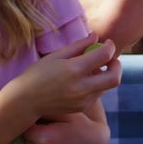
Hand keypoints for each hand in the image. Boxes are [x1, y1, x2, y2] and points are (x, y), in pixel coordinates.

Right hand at [6, 33, 120, 118]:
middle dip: (117, 65)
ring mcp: (82, 100)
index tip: (107, 43)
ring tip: (93, 68)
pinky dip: (97, 85)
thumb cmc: (37, 74)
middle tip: (111, 59)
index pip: (104, 56)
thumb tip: (96, 36)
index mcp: (74, 69)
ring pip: (107, 87)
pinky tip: (84, 80)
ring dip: (106, 75)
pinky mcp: (81, 108)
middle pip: (114, 77)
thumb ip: (78, 46)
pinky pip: (97, 95)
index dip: (110, 47)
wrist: (25, 101)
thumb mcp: (56, 56)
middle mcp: (81, 87)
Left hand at [23, 112, 109, 143]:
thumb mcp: (66, 111)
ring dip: (34, 136)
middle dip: (32, 126)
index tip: (38, 110)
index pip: (24, 124)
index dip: (31, 116)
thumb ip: (46, 107)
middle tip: (44, 119)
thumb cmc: (81, 124)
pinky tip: (51, 137)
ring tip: (48, 128)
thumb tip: (30, 101)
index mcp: (44, 138)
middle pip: (25, 135)